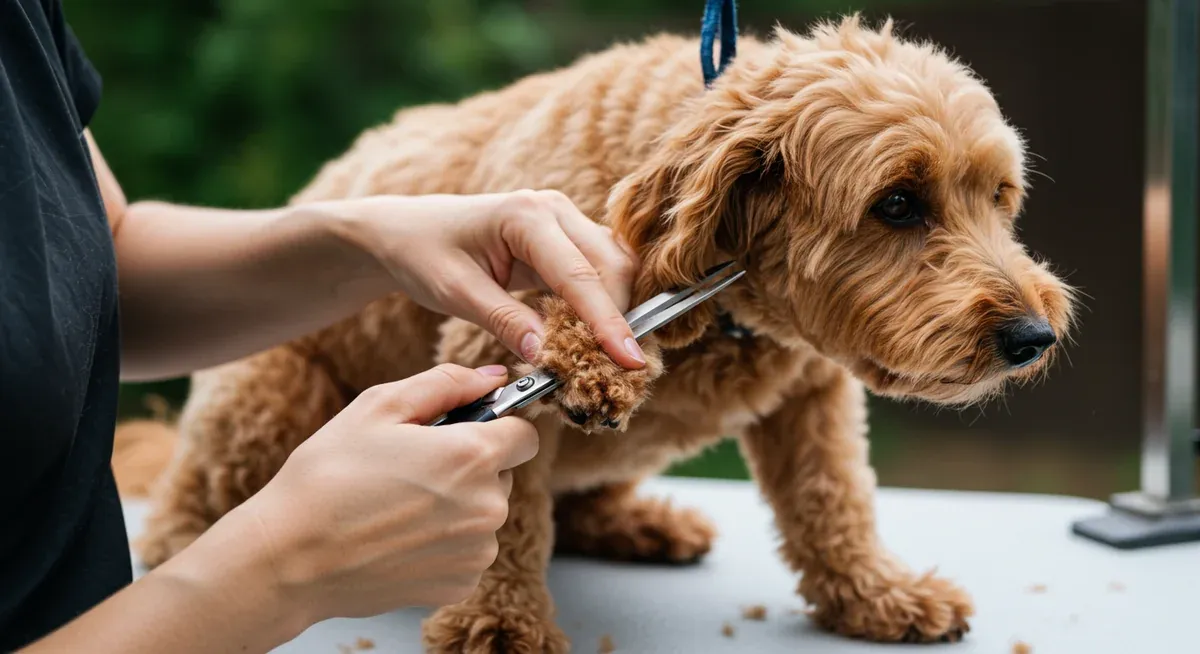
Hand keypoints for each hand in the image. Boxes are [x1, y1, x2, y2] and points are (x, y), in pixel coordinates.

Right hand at [212, 364, 537, 622]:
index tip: (466, 430)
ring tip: (397, 504)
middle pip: (502, 475)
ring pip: (483, 514)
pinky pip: (466, 550)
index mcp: (473, 456)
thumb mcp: (380, 406)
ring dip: (456, 505)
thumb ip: (447, 383)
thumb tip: (493, 376)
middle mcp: (488, 507)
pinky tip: (398, 536)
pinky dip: (442, 542)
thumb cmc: (327, 476)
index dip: (498, 427)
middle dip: (469, 466)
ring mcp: (476, 552)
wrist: (288, 558)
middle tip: (411, 467)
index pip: (526, 435)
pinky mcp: (459, 584)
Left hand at [330, 190, 644, 368]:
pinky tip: (593, 339)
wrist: (406, 231)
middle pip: (612, 266)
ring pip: (613, 268)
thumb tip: (549, 358)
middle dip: (620, 318)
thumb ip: (505, 322)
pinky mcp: (563, 239)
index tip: (628, 361)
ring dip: (616, 313)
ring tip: (609, 360)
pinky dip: (602, 305)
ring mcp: (562, 221)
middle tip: (620, 371)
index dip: (608, 322)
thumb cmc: (423, 254)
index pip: (580, 275)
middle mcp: (553, 210)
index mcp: (525, 216)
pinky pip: (597, 272)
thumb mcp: (456, 293)